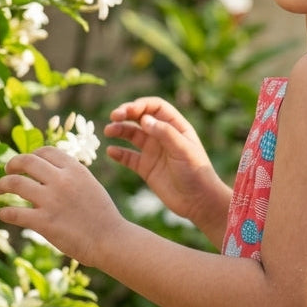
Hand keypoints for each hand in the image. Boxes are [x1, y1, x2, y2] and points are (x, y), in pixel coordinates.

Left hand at [0, 147, 123, 265]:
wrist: (112, 241)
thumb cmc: (103, 217)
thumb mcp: (91, 186)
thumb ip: (72, 177)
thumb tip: (49, 175)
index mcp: (75, 170)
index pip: (46, 151)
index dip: (32, 155)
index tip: (25, 163)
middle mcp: (62, 180)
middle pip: (27, 161)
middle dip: (12, 164)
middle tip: (7, 171)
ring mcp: (51, 200)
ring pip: (15, 183)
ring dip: (2, 184)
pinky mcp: (44, 222)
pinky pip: (14, 213)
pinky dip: (5, 213)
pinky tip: (2, 214)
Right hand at [104, 97, 228, 230]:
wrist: (198, 201)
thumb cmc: (197, 173)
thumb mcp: (183, 150)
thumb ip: (165, 133)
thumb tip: (144, 119)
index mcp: (176, 127)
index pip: (155, 107)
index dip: (141, 105)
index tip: (128, 111)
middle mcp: (163, 136)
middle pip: (140, 118)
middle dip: (126, 114)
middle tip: (113, 116)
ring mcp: (153, 151)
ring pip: (131, 135)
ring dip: (119, 130)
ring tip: (108, 131)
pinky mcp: (146, 168)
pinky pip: (128, 157)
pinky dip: (118, 153)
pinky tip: (111, 151)